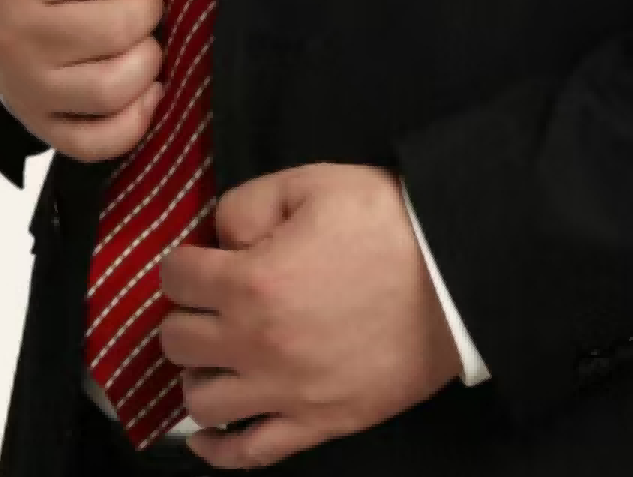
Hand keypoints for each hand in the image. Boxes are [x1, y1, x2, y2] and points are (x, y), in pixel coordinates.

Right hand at [0, 0, 165, 160]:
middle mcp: (16, 34)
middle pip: (120, 27)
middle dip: (146, 5)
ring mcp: (27, 88)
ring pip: (114, 86)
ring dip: (147, 59)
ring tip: (137, 38)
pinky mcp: (42, 126)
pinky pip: (101, 142)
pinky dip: (136, 118)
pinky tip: (141, 87)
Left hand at [154, 162, 464, 467]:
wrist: (457, 276)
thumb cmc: (388, 224)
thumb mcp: (312, 183)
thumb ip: (247, 204)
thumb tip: (218, 237)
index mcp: (251, 282)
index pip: (174, 278)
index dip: (184, 262)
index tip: (202, 260)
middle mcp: (257, 344)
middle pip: (177, 340)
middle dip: (186, 314)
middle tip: (212, 302)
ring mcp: (287, 392)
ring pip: (200, 400)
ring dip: (200, 373)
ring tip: (219, 355)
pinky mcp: (319, 422)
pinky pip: (249, 452)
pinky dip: (217, 449)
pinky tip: (207, 436)